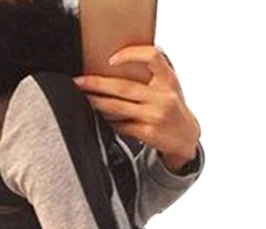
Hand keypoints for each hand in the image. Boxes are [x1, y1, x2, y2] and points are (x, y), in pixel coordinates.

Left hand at [72, 44, 200, 170]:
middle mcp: (162, 97)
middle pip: (123, 87)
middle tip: (79, 81)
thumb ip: (151, 75)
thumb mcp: (169, 87)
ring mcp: (154, 116)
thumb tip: (114, 68)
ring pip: (118, 108)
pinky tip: (99, 117)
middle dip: (97, 83)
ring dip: (97, 102)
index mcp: (168, 79)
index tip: (111, 59)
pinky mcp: (148, 133)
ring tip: (84, 98)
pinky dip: (108, 121)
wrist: (186, 137)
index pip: (152, 57)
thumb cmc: (172, 108)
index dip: (131, 54)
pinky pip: (121, 126)